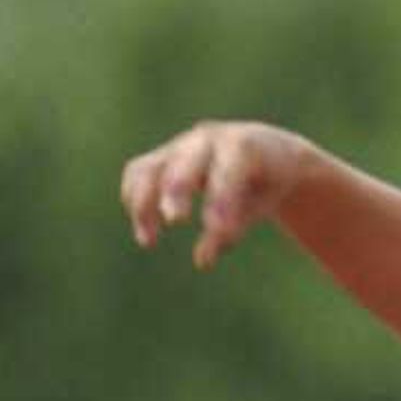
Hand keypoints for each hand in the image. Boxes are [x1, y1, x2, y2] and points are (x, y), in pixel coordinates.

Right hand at [119, 121, 312, 269]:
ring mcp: (181, 146)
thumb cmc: (265, 183)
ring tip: (148, 242)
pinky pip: (138, 173)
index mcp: (243, 145)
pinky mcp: (163, 157)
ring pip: (151, 167)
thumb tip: (202, 260)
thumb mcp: (261, 203)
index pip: (228, 168)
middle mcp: (207, 140)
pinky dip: (135, 200)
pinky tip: (146, 233)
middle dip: (177, 188)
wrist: (259, 151)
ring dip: (144, 202)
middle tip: (175, 220)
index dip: (221, 198)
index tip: (219, 232)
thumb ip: (237, 225)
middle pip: (184, 161)